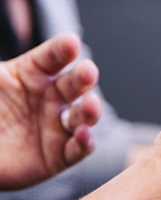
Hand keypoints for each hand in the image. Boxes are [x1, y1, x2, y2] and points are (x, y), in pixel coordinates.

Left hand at [0, 33, 100, 189]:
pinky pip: (77, 149)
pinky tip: (83, 134)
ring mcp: (55, 127)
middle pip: (74, 84)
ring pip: (82, 116)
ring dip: (90, 110)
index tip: (71, 43)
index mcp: (30, 74)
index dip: (63, 49)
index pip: (53, 57)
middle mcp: (49, 98)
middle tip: (88, 72)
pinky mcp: (58, 156)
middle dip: (84, 77)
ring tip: (90, 105)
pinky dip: (85, 142)